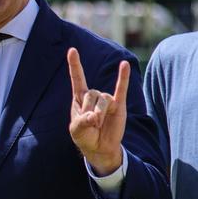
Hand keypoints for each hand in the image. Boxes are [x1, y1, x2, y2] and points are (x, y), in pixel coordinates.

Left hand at [67, 48, 127, 174]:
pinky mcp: (118, 105)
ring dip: (101, 114)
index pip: (77, 78)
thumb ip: (82, 122)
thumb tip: (94, 117)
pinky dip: (123, 76)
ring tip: (100, 125)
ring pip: (104, 100)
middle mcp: (93, 95)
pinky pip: (121, 89)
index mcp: (79, 98)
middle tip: (91, 124)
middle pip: (91, 94)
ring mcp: (106, 99)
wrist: (100, 148)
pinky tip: (125, 65)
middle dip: (90, 111)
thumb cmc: (85, 137)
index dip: (75, 65)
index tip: (72, 50)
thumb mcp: (77, 131)